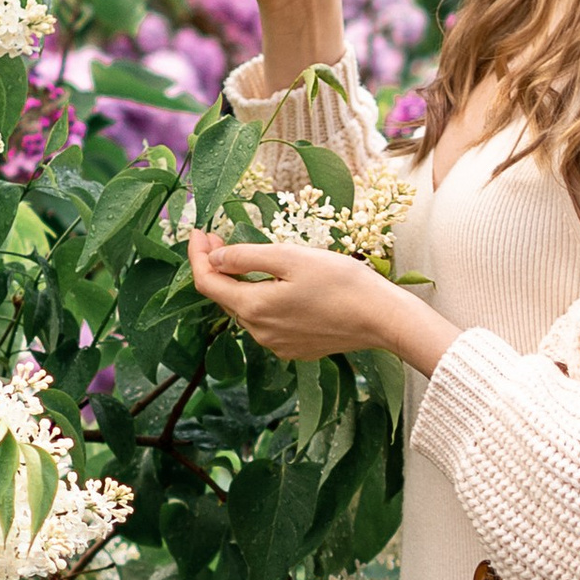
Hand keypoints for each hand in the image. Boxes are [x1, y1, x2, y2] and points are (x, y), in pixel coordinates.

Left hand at [185, 230, 455, 374]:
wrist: (382, 319)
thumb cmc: (341, 282)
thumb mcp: (290, 258)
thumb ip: (246, 257)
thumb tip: (213, 257)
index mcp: (253, 308)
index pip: (207, 283)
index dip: (197, 255)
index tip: (198, 231)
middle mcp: (259, 332)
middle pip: (225, 297)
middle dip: (216, 267)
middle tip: (217, 236)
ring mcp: (277, 344)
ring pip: (246, 311)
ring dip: (239, 284)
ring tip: (244, 258)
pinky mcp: (295, 348)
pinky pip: (267, 323)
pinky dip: (261, 301)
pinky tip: (274, 285)